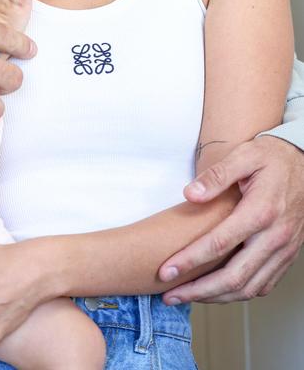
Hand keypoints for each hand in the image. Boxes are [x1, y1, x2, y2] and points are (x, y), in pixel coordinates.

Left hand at [160, 136, 303, 301]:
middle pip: (234, 277)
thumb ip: (216, 175)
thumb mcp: (243, 155)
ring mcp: (283, 250)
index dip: (190, 260)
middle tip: (170, 296)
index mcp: (261, 211)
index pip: (219, 244)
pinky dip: (239, 294)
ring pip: (249, 289)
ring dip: (216, 298)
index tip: (166, 270)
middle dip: (198, 291)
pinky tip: (218, 291)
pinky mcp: (287, 256)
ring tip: (188, 296)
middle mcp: (275, 237)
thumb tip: (189, 194)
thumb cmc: (271, 158)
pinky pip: (263, 285)